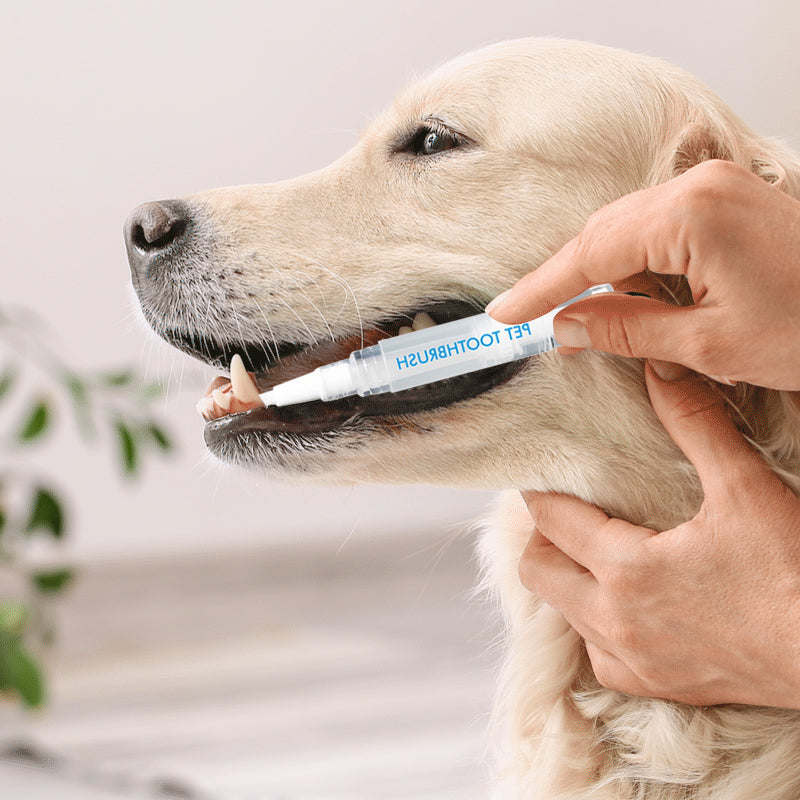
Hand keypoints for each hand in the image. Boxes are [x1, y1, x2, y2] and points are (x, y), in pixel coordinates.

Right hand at [487, 160, 799, 390]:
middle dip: (566, 282)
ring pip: (627, 231)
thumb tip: (565, 326)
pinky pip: (658, 229)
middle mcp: (698, 186)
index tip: (505, 315)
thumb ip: (626, 330)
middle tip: (534, 324)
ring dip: (601, 276)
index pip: (589, 255)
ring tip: (580, 322)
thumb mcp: (708, 344)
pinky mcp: (726, 200)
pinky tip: (627, 300)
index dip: (541, 289)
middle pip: (602, 235)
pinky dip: (635, 266)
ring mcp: (714, 188)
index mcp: (690, 214)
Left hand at [518, 362, 799, 707]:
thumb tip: (660, 371)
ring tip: (590, 553)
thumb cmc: (795, 575)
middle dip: (542, 540)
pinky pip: (600, 657)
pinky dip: (596, 628)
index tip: (538, 478)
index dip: (539, 494)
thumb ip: (695, 424)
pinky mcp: (659, 686)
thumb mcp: (744, 489)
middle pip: (539, 573)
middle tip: (565, 515)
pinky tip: (623, 607)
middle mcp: (616, 621)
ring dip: (567, 581)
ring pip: (565, 614)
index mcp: (626, 570)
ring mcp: (634, 661)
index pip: (552, 522)